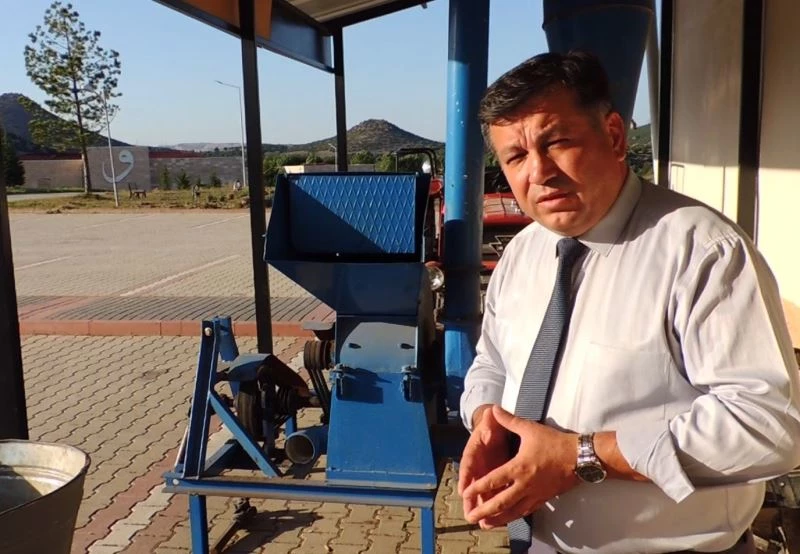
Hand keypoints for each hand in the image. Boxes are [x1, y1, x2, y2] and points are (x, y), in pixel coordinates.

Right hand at [458, 404, 509, 527]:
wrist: (494, 428)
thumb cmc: (491, 426)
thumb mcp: (491, 421)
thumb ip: (491, 419)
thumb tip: (490, 411)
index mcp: (474, 450)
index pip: (468, 464)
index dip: (465, 477)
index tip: (463, 490)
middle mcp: (476, 465)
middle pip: (472, 484)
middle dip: (471, 500)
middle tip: (468, 514)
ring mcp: (483, 473)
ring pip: (481, 492)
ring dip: (481, 507)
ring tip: (481, 522)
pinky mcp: (492, 479)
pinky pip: (492, 493)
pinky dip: (493, 505)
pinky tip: (496, 518)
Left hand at [461, 405, 578, 527]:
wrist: (581, 458)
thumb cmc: (555, 443)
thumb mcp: (530, 429)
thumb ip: (509, 420)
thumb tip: (494, 409)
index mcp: (519, 468)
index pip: (493, 480)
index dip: (478, 487)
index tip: (465, 493)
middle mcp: (525, 485)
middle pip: (501, 502)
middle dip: (484, 511)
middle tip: (471, 517)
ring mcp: (535, 494)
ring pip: (514, 511)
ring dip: (498, 519)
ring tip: (486, 525)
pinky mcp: (545, 498)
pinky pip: (527, 511)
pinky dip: (515, 516)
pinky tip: (509, 519)